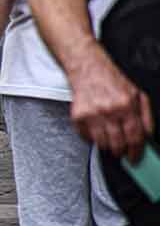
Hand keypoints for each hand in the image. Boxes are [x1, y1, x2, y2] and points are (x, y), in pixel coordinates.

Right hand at [69, 47, 154, 161]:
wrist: (87, 67)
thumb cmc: (112, 80)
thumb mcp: (138, 94)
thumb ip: (146, 116)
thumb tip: (147, 135)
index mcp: (127, 105)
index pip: (135, 137)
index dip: (136, 151)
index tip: (134, 158)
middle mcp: (110, 110)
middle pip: (118, 143)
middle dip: (121, 151)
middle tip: (121, 151)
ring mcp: (92, 113)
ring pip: (102, 143)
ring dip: (107, 146)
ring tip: (109, 141)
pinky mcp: (78, 115)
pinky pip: (86, 136)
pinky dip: (91, 138)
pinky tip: (96, 131)